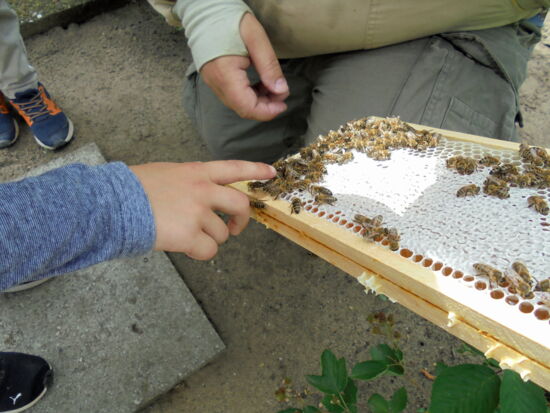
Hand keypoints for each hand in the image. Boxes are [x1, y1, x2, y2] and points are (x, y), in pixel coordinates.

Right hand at [130, 160, 275, 259]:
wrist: (113, 203)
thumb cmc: (133, 189)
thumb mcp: (166, 174)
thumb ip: (189, 183)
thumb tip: (201, 198)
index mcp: (196, 172)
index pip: (233, 168)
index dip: (255, 171)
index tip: (271, 174)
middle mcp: (202, 190)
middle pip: (240, 204)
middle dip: (243, 220)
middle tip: (235, 229)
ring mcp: (198, 212)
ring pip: (223, 233)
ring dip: (210, 239)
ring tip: (187, 236)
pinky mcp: (190, 235)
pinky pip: (210, 250)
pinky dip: (201, 253)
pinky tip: (184, 247)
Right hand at [200, 13, 288, 120]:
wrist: (206, 11)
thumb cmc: (230, 20)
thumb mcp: (256, 39)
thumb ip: (268, 66)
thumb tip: (280, 90)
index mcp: (225, 75)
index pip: (247, 107)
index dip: (267, 111)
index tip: (283, 103)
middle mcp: (216, 84)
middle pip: (243, 109)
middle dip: (265, 107)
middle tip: (281, 94)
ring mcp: (213, 83)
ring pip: (238, 104)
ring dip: (259, 102)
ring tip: (273, 88)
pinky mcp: (214, 79)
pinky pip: (233, 96)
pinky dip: (250, 95)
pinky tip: (261, 85)